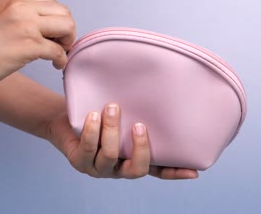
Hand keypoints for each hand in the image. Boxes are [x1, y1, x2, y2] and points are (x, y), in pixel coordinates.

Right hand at [0, 0, 75, 88]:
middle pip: (64, 13)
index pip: (52, 3)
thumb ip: (25, 14)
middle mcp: (19, 6)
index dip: (58, 21)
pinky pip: (60, 51)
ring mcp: (25, 24)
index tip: (54, 34)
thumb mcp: (1, 17)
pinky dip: (62, 60)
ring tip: (58, 53)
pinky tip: (55, 64)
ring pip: (67, 27)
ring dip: (67, 42)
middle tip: (59, 44)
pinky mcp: (29, 44)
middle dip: (67, 30)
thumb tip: (57, 24)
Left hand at [46, 103, 198, 178]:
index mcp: (135, 158)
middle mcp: (120, 167)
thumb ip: (141, 110)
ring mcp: (100, 168)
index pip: (159, 170)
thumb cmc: (101, 112)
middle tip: (138, 125)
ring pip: (109, 156)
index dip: (175, 173)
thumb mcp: (125, 112)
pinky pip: (87, 149)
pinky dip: (92, 130)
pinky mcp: (80, 162)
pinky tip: (93, 115)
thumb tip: (164, 86)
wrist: (67, 116)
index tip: (193, 172)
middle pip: (137, 170)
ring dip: (111, 130)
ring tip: (112, 108)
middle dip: (139, 148)